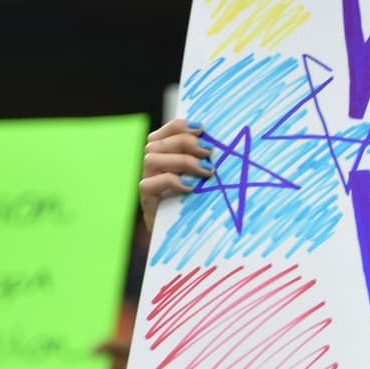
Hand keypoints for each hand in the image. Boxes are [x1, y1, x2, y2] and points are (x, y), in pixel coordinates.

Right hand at [140, 116, 211, 233]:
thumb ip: (204, 163)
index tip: (202, 129)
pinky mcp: (147, 202)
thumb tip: (223, 148)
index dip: (179, 126)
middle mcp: (150, 168)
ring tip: (205, 171)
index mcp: (162, 157)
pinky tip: (190, 187)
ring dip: (181, 161)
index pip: (163, 133)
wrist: (182, 242)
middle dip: (185, 143)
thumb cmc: (197, 207)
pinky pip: (147, 185)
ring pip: (151, 159)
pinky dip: (170, 181)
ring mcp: (146, 184)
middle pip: (156, 143)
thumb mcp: (202, 181)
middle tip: (209, 152)